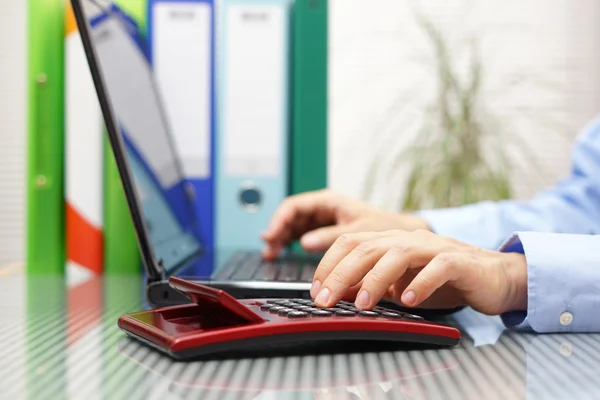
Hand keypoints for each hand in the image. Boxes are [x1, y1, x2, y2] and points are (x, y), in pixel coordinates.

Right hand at [261, 189, 429, 258]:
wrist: (403, 234)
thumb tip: (304, 243)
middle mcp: (323, 208)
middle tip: (268, 248)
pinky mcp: (325, 232)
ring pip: (294, 226)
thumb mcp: (359, 231)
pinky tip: (282, 254)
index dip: (279, 220)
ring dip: (281, 238)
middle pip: (291, 216)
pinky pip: (301, 235)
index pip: (295, 205)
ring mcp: (323, 220)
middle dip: (277, 230)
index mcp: (330, 201)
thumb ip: (331, 237)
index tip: (272, 236)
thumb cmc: (385, 227)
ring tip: (270, 254)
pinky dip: (290, 243)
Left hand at [310, 229, 527, 315]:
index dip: (329, 264)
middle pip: (367, 247)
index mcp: (390, 240)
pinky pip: (437, 268)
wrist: (492, 275)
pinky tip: (408, 301)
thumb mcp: (399, 283)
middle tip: (324, 299)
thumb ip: (370, 283)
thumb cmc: (441, 279)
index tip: (315, 290)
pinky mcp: (457, 260)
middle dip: (341, 273)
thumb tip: (336, 293)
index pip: (350, 243)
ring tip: (361, 303)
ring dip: (376, 279)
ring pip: (397, 254)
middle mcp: (407, 238)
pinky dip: (420, 284)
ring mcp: (433, 247)